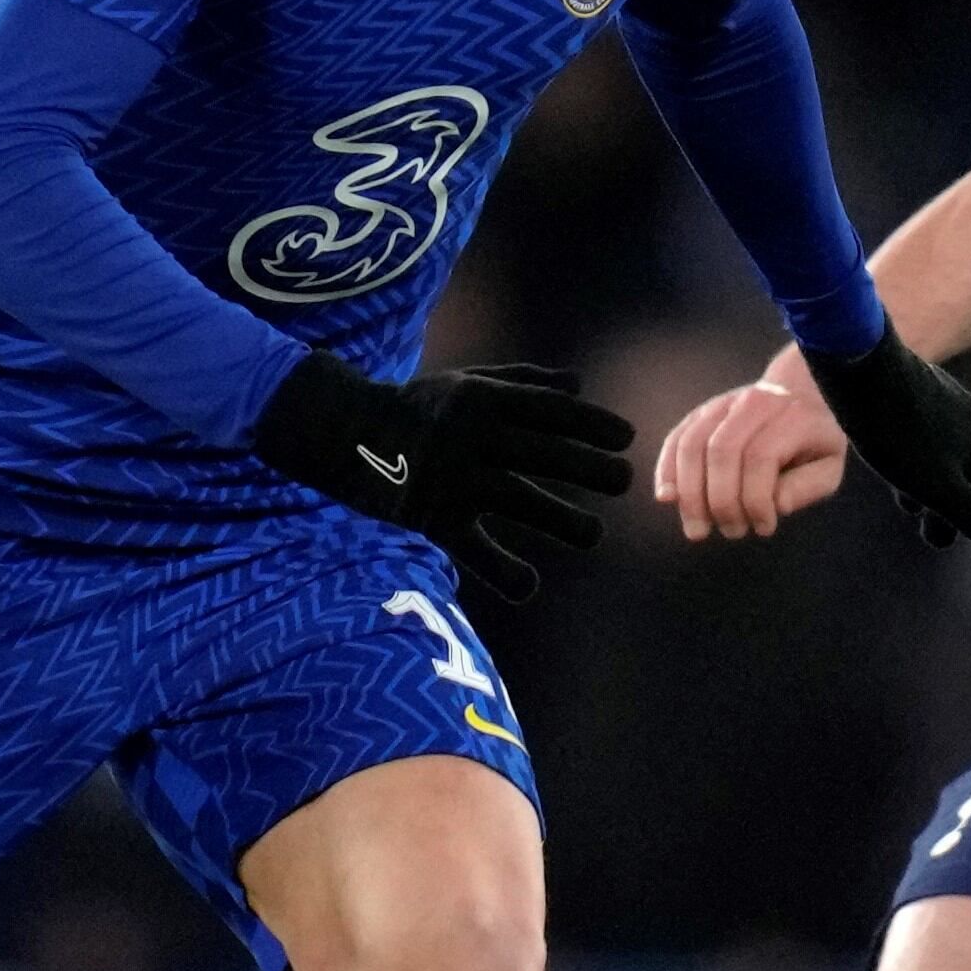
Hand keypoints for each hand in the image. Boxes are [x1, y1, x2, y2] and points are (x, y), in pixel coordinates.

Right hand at [250, 355, 634, 600]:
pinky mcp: (432, 517)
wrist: (343, 431)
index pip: (549, 410)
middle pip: (541, 452)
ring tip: (593, 534)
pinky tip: (529, 587)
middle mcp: (471, 436)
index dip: (591, 423)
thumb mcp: (466, 383)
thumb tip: (579, 385)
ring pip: (516, 500)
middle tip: (625, 482)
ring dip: (561, 519)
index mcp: (484, 400)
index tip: (627, 438)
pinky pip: (472, 548)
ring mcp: (451, 477)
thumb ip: (523, 383)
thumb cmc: (417, 406)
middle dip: (588, 468)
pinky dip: (501, 570)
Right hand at [658, 372, 849, 539]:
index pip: (760, 458)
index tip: (764, 527)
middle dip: (720, 501)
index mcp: (790, 416)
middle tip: (732, 531)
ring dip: (689, 493)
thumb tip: (775, 505)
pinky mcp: (702, 412)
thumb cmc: (814, 439)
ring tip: (698, 529)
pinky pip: (677, 438)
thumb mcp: (829, 465)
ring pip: (692, 444)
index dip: (756, 500)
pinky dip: (666, 469)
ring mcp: (723, 404)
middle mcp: (752, 403)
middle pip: (721, 451)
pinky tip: (668, 498)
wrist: (800, 393)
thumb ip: (807, 487)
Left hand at [803, 327, 970, 555]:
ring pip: (949, 455)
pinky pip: (925, 434)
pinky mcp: (913, 388)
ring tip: (908, 506)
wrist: (858, 362)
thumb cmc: (897, 432)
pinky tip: (890, 457)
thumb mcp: (939, 487)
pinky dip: (916, 460)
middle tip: (933, 536)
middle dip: (962, 512)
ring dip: (934, 487)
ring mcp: (942, 402)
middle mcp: (970, 422)